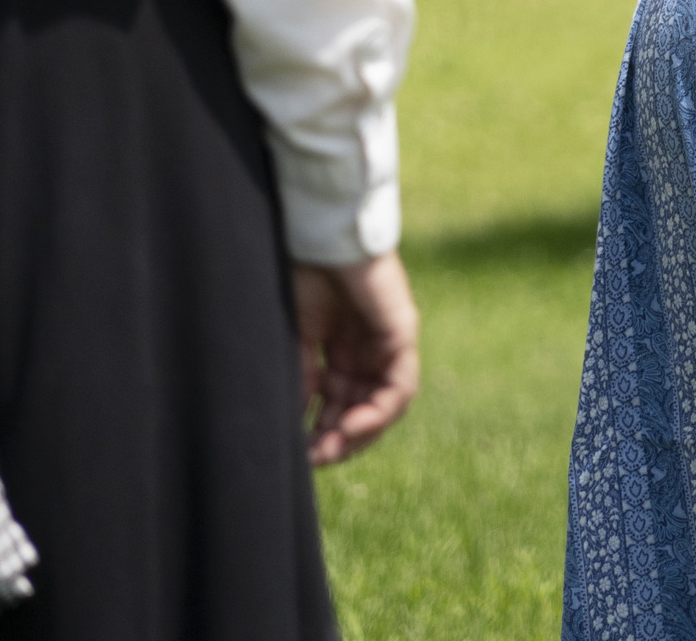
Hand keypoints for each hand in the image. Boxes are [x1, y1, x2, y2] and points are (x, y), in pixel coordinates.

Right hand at [294, 254, 419, 466]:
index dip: (322, 433)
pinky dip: (380, 411)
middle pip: (363, 410)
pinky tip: (354, 425)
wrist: (315, 235)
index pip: (339, 405)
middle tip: (316, 460)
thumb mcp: (294, 338)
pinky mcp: (402, 333)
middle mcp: (366, 351)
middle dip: (340, 440)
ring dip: (360, 434)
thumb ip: (300, 379)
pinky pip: (400, 385)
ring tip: (333, 449)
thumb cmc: (300, 274)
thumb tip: (294, 426)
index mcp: (339, 351)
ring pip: (385, 405)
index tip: (300, 456)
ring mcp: (386, 343)